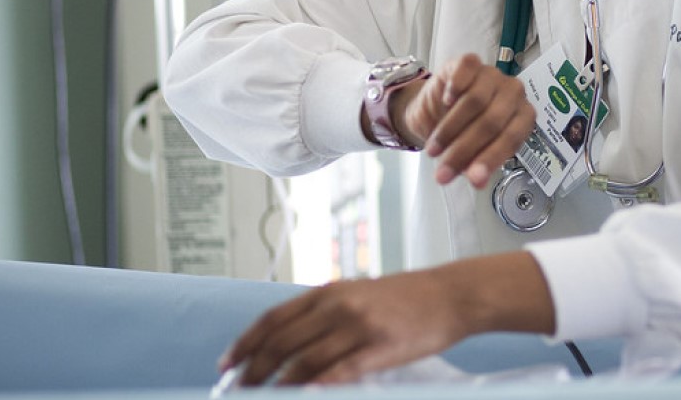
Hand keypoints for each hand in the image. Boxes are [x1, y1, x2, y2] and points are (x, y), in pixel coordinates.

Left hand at [218, 253, 552, 386]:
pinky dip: (317, 386)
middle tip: (239, 389)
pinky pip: (340, 372)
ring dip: (278, 385)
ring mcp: (359, 326)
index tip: (227, 363)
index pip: (274, 318)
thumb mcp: (359, 294)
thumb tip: (290, 341)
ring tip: (264, 398)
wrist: (452, 294)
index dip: (246, 343)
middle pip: (282, 343)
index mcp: (330, 292)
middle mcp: (339, 305)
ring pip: (304, 360)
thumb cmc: (408, 298)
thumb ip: (326, 313)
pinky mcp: (381, 347)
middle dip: (254, 370)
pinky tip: (304, 395)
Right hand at [398, 53, 534, 187]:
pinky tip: (446, 102)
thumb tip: (478, 182)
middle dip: (464, 151)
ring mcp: (492, 75)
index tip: (473, 179)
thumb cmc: (461, 132)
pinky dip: (456, 87)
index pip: (512, 138)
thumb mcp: (471, 154)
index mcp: (522, 117)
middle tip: (443, 172)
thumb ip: (477, 165)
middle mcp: (512, 93)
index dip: (491, 159)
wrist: (435, 110)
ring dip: (450, 129)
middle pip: (492, 121)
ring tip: (433, 150)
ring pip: (476, 100)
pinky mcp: (470, 62)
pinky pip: (467, 69)